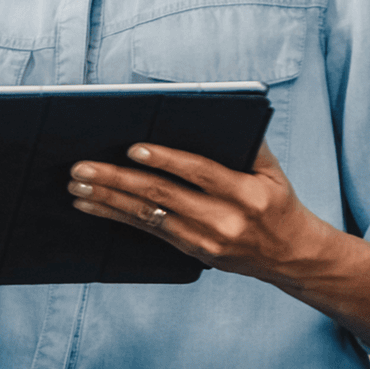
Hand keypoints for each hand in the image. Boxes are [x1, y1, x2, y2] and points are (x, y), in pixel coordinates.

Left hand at [65, 140, 331, 284]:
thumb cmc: (277, 202)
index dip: (165, 160)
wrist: (292, 256)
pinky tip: (91, 205)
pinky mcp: (193, 252)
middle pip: (162, 196)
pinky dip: (115, 215)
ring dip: (107, 199)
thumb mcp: (272, 171)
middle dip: (117, 179)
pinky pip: (148, 231)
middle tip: (82, 167)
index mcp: (247, 193)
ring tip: (77, 185)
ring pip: (148, 216)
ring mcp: (207, 240)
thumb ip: (247, 143)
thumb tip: (211, 112)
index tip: (133, 148)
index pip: (199, 172)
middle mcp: (225, 220)